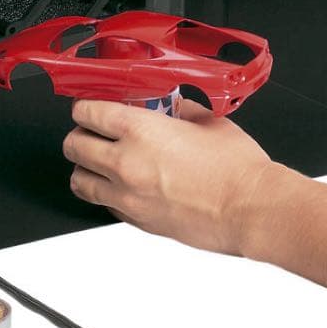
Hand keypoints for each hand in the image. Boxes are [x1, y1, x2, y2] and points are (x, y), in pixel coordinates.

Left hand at [63, 99, 280, 254]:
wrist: (252, 210)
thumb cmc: (237, 169)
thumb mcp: (208, 121)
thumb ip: (181, 109)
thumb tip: (172, 106)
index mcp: (140, 130)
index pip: (87, 112)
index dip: (85, 106)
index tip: (90, 106)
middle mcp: (126, 163)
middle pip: (74, 145)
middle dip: (79, 134)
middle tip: (92, 131)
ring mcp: (128, 196)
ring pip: (79, 180)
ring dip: (84, 167)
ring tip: (98, 161)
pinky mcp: (137, 221)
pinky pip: (104, 204)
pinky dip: (105, 193)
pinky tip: (122, 185)